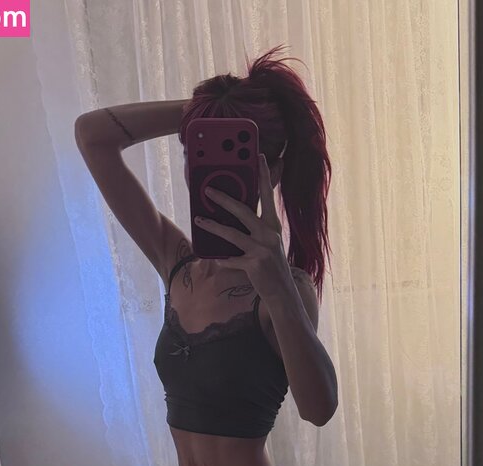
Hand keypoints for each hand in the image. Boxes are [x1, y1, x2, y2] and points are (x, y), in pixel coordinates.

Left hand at [194, 154, 289, 298]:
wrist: (282, 292)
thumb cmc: (272, 266)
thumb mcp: (270, 242)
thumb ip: (258, 228)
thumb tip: (237, 213)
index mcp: (273, 225)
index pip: (269, 195)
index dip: (264, 174)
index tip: (258, 156)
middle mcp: (269, 234)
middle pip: (243, 210)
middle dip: (224, 199)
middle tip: (208, 190)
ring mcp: (262, 250)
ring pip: (232, 234)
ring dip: (213, 226)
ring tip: (199, 219)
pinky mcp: (254, 265)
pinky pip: (231, 259)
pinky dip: (223, 260)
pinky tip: (217, 259)